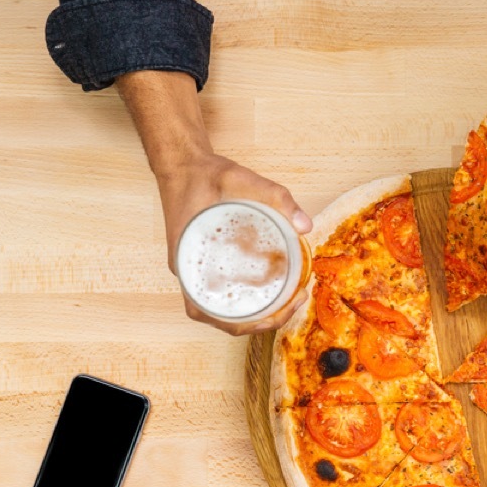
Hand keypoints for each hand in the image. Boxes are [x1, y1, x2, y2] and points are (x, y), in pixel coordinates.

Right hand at [157, 154, 311, 335]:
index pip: (212, 313)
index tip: (281, 311)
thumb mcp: (243, 179)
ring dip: (252, 313)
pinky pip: (221, 291)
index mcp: (188, 262)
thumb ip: (277, 198)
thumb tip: (306, 226)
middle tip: (293, 302)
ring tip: (286, 299)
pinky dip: (244, 297)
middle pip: (220, 317)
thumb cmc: (204, 174)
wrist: (181, 164)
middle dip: (259, 320)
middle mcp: (187, 272)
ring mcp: (192, 269)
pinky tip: (269, 286)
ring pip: (220, 308)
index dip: (248, 323)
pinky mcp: (200, 262)